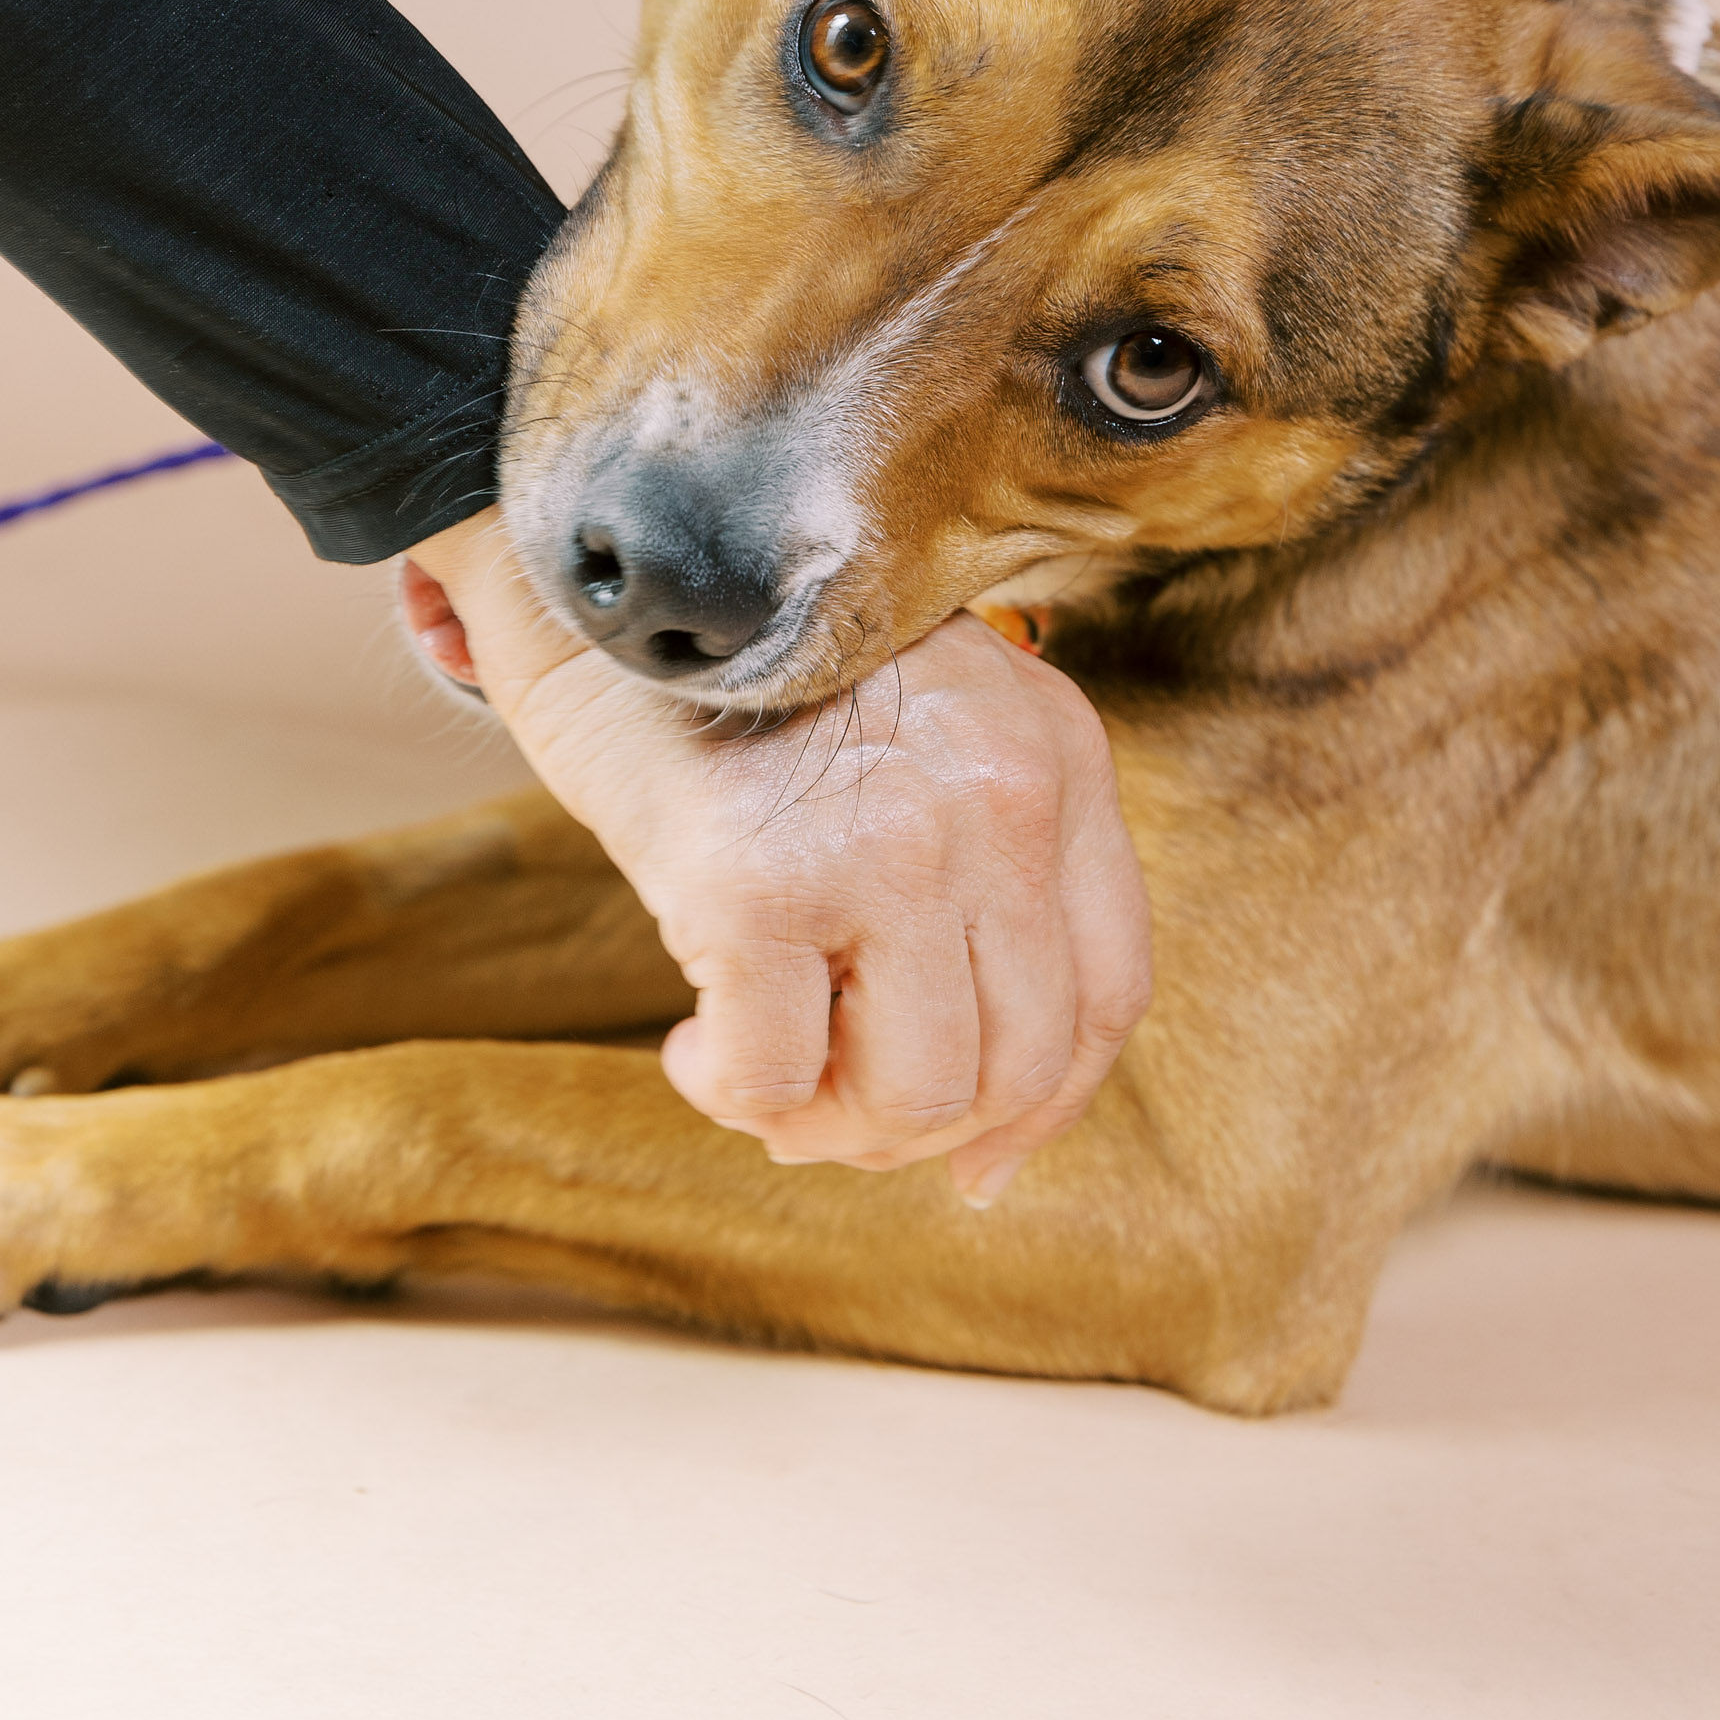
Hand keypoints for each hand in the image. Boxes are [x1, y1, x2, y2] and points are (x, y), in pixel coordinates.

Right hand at [402, 512, 1151, 1200]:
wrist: (609, 558)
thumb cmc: (750, 670)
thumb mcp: (923, 728)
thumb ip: (981, 863)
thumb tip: (989, 1117)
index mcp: (1053, 755)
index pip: (1110, 987)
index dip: (1050, 1103)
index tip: (982, 1161)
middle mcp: (998, 800)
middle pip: (1022, 1060)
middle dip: (925, 1130)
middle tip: (833, 1120)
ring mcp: (887, 841)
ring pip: (918, 1092)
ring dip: (832, 1126)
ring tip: (763, 1080)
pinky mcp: (758, 880)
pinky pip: (775, 1077)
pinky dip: (732, 1094)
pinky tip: (694, 1046)